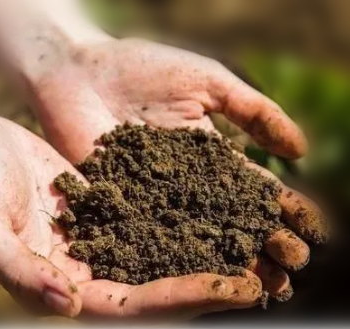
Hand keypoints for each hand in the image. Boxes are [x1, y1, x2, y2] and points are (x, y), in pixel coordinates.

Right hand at [0, 113, 261, 318]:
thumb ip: (15, 268)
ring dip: (207, 257)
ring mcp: (96, 241)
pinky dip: (186, 222)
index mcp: (57, 285)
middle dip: (210, 287)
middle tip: (266, 277)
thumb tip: (66, 302)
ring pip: (160, 259)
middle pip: (155, 291)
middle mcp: (83, 271)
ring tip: (258, 249)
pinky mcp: (105, 212)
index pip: (129, 307)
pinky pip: (151, 223)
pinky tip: (220, 212)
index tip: (236, 288)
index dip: (182, 300)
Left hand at [26, 38, 326, 301]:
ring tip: (260, 285)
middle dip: (260, 244)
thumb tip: (300, 151)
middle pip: (228, 221)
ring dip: (226, 261)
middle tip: (291, 269)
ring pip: (194, 237)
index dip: (281, 211)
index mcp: (208, 157)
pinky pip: (147, 237)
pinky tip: (198, 277)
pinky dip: (173, 258)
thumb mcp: (207, 82)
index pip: (251, 190)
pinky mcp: (116, 207)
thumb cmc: (142, 69)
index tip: (309, 233)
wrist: (79, 71)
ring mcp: (150, 199)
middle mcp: (183, 185)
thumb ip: (253, 111)